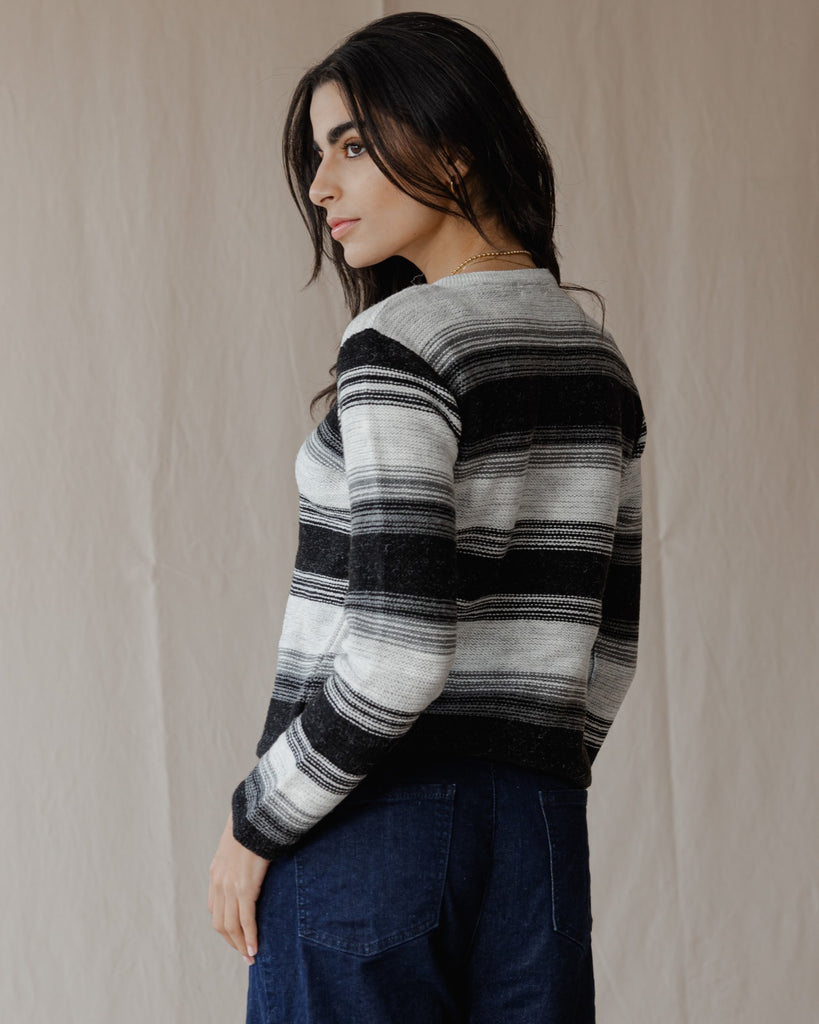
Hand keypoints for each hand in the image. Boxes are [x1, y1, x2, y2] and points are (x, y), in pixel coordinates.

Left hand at [208, 810, 270, 964]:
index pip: (215, 910)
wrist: (254, 816)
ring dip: (241, 945)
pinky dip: (250, 937)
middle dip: (232, 942)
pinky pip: (245, 920)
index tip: (236, 936)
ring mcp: (230, 887)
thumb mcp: (237, 845)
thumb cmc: (252, 827)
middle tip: (244, 954)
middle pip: (220, 923)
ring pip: (232, 926)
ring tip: (251, 956)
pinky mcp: (244, 888)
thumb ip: (238, 860)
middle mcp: (219, 884)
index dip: (224, 927)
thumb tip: (250, 863)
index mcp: (215, 874)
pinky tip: (255, 948)